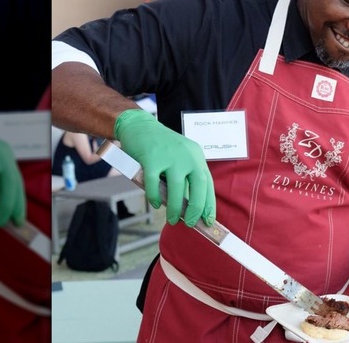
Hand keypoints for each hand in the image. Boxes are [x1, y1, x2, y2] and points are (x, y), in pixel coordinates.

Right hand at [114, 109, 215, 226]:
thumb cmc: (160, 148)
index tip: (208, 220)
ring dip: (175, 208)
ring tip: (171, 219)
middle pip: (198, 186)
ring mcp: (170, 156)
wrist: (139, 126)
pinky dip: (154, 198)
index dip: (209, 204)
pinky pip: (154, 184)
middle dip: (196, 209)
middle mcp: (187, 155)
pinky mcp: (152, 158)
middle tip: (190, 224)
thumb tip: (189, 209)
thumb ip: (185, 178)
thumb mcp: (179, 158)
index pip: (208, 183)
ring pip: (176, 188)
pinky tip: (155, 204)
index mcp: (196, 156)